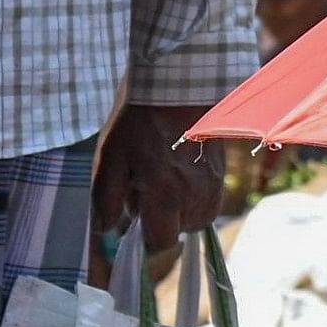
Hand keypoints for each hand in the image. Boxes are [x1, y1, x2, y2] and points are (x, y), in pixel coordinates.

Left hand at [93, 103, 221, 255]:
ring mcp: (212, 183)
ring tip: (164, 181)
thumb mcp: (111, 159)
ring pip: (198, 217)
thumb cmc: (138, 121)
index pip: (161, 243)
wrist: (177, 83)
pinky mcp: (221, 170)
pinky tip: (180, 174)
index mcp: (165, 196)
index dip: (145, 241)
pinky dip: (194, 197)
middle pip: (180, 232)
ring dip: (179, 210)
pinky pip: (209, 199)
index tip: (134, 224)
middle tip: (144, 192)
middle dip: (162, 222)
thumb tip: (104, 230)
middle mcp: (194, 195)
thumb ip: (106, 200)